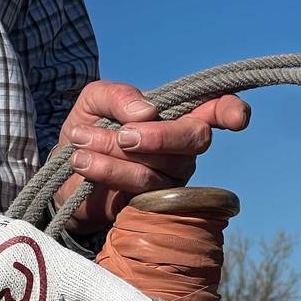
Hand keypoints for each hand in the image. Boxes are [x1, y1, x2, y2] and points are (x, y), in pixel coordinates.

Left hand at [53, 81, 250, 232]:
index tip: (238, 118)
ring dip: (112, 151)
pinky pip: (139, 188)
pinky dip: (106, 170)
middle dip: (160, 136)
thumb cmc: (87, 129)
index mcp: (175, 116)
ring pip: (157, 166)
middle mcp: (181, 149)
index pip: (215, 110)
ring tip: (80, 143)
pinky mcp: (151, 204)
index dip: (231, 111)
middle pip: (195, 139)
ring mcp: (169, 178)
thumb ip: (118, 96)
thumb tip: (146, 112)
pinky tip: (82, 162)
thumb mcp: (94, 101)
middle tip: (122, 135)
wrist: (63, 174)